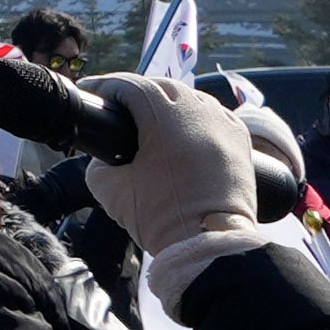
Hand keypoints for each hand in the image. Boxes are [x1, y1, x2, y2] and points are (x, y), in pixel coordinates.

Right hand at [82, 77, 242, 266]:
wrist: (210, 244)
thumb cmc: (160, 218)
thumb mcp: (109, 189)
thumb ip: (97, 162)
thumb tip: (104, 154)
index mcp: (164, 115)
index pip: (128, 85)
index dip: (103, 86)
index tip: (90, 92)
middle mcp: (198, 110)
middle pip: (159, 87)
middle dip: (135, 94)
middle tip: (117, 109)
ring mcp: (223, 122)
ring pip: (190, 99)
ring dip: (168, 104)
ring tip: (149, 121)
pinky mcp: (240, 138)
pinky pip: (213, 117)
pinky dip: (196, 119)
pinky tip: (183, 133)